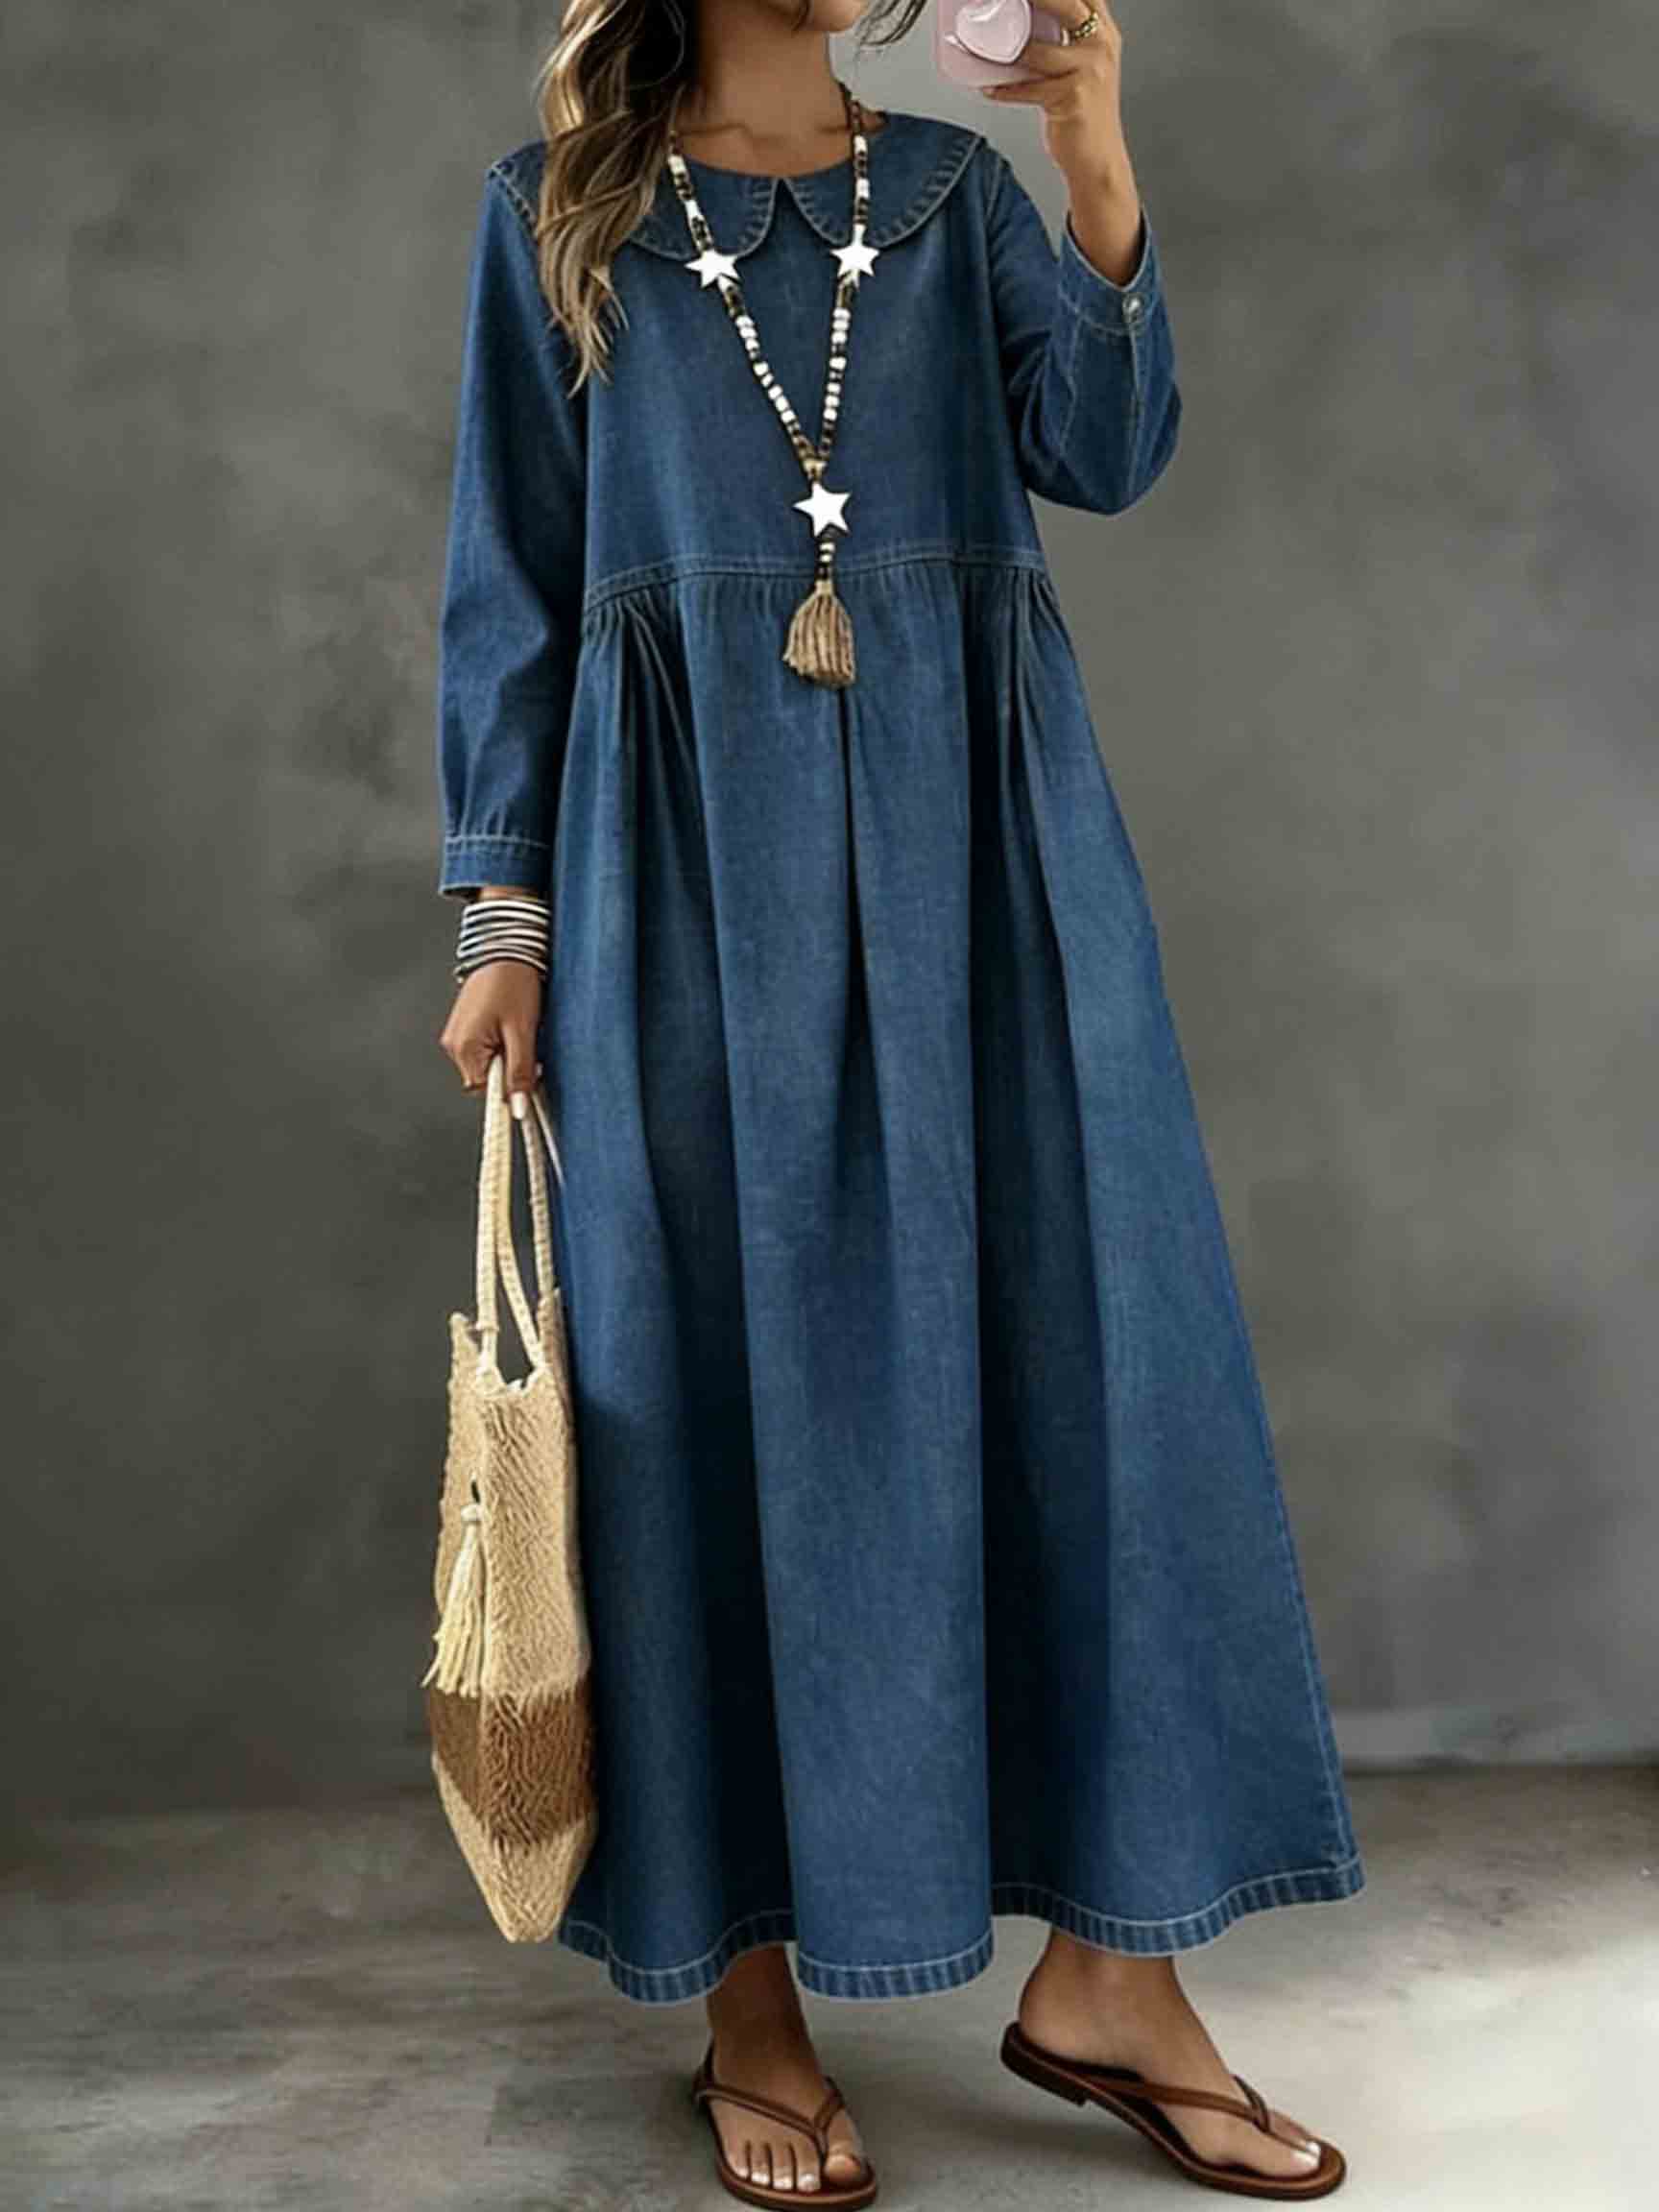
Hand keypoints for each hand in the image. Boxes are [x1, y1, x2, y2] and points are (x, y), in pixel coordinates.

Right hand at [438, 956, 542, 1101]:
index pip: (484, 1092)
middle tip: (527, 1045)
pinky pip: (486, 1049)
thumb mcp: (523, 1031)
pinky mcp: (467, 1026)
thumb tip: (517, 1107)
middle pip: (486, 1079)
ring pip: (488, 1064)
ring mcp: (459, 1034)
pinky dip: (501, 1044)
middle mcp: (455, 1044)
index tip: (527, 1088)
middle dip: (509, 1070)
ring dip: (507, 1055)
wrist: (506, 947)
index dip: (507, 1089)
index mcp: (465, 1048)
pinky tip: (511, 1025)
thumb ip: (519, 1072)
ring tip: (518, 1029)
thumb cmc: (513, 982)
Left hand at [980, 2, 1142, 284]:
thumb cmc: (1086, 114)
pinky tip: (990, 88)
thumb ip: (1063, 40)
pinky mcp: (1072, 98)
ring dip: (1006, 52)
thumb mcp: (1082, 67)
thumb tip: (1022, 22)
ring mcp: (1088, 71)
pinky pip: (1028, 89)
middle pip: (1067, 5)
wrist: (1099, 160)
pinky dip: (1005, 90)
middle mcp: (1100, 46)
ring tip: (983, 48)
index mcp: (1103, 33)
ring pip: (1038, 51)